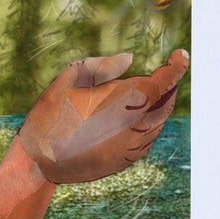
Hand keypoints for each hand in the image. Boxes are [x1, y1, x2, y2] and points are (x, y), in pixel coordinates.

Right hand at [16, 49, 187, 184]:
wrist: (39, 163)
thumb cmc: (50, 116)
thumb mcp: (68, 80)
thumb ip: (102, 66)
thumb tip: (131, 60)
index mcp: (122, 102)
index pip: (162, 82)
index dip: (176, 67)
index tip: (180, 55)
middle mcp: (133, 126)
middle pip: (165, 102)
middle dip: (168, 86)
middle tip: (164, 72)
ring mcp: (131, 147)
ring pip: (158, 122)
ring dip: (158, 105)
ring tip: (147, 93)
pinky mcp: (126, 160)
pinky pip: (148, 138)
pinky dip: (148, 124)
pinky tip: (133, 118)